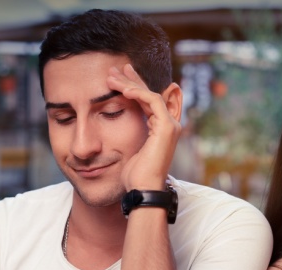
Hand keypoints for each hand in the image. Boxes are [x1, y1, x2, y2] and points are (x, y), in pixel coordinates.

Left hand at [106, 64, 181, 190]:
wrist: (143, 189)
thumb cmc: (134, 176)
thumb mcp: (129, 151)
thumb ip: (128, 136)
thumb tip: (113, 129)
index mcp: (162, 130)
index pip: (152, 101)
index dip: (139, 86)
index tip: (122, 76)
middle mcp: (170, 125)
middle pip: (151, 94)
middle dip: (132, 80)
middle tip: (115, 69)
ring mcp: (171, 125)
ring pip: (150, 94)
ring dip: (129, 83)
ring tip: (111, 77)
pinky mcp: (167, 127)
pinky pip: (153, 101)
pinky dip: (137, 93)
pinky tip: (122, 89)